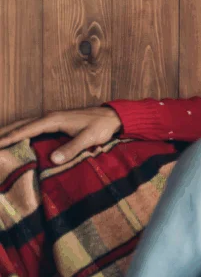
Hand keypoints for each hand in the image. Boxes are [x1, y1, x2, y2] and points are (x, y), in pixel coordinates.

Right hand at [0, 107, 122, 163]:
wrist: (112, 116)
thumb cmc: (101, 126)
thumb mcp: (89, 138)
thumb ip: (72, 148)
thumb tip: (54, 160)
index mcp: (53, 120)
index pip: (26, 129)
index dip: (9, 137)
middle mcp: (49, 117)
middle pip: (20, 124)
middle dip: (3, 133)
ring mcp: (52, 119)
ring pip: (25, 125)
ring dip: (9, 131)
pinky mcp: (55, 123)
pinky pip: (32, 127)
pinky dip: (20, 132)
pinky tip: (16, 139)